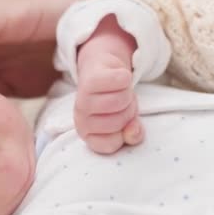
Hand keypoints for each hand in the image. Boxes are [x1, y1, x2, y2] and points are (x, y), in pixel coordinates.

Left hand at [74, 14, 142, 153]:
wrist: (100, 70)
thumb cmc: (113, 100)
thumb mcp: (126, 121)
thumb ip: (132, 133)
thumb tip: (132, 133)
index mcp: (87, 133)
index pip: (112, 144)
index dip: (124, 133)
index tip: (121, 123)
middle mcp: (81, 119)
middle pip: (118, 122)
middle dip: (128, 112)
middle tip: (122, 103)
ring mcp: (83, 99)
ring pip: (120, 102)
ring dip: (128, 94)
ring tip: (121, 91)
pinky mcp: (90, 79)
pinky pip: (120, 81)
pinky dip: (126, 78)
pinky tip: (118, 78)